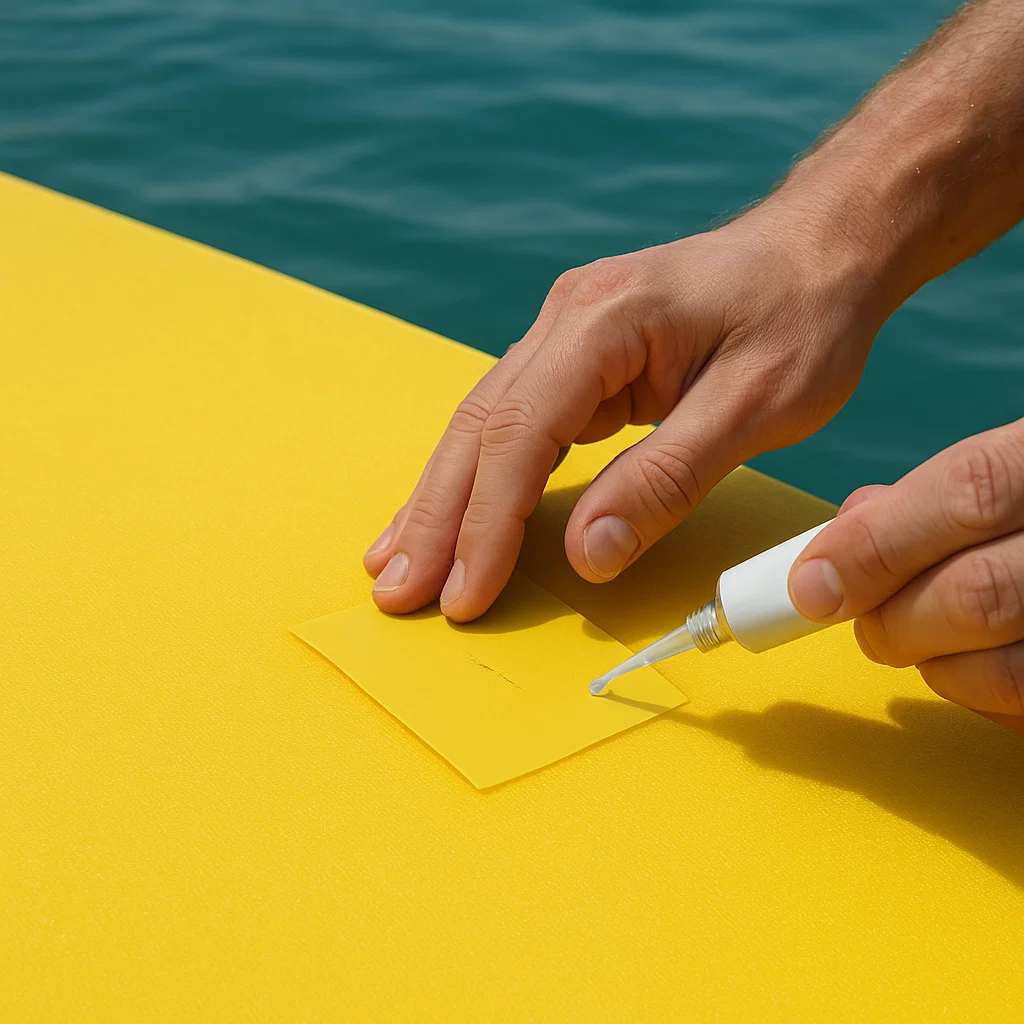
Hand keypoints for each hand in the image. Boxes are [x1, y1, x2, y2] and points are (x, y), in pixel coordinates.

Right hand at [364, 208, 886, 620]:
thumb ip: (668, 478)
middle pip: (479, 427)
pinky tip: (447, 515)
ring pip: (481, 424)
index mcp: (604, 320)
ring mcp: (563, 334)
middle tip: (398, 594)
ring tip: (396, 564)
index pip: (522, 432)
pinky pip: (510, 422)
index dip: (488, 522)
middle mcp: (564, 318)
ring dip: (439, 500)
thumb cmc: (804, 319)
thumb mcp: (758, 404)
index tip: (465, 594)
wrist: (820, 247)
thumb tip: (588, 554)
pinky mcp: (575, 357)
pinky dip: (476, 477)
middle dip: (437, 518)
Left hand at [789, 421, 1023, 735]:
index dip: (875, 545)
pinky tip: (980, 669)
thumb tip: (846, 535)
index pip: (966, 491)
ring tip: (925, 645)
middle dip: (893, 621)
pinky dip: (988, 699)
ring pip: (1008, 670)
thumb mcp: (1021, 461)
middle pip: (977, 593)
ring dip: (938, 668)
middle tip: (865, 623)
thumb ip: (945, 492)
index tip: (810, 586)